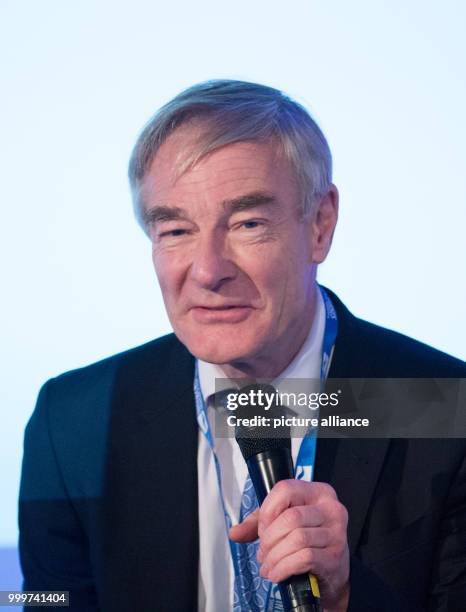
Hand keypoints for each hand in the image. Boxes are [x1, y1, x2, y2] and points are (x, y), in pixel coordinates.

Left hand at [229, 479, 349, 611]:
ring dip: (274, 557)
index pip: (286, 489)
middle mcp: (331, 509)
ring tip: (268, 565)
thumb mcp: (284, 523)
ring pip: (296, 539)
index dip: (268, 510)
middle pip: (290, 517)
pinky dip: (283, 568)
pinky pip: (303, 559)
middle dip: (269, 539)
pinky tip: (277, 573)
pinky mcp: (335, 557)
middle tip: (263, 552)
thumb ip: (258, 523)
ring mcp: (336, 534)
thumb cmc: (309, 542)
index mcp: (318, 492)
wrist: (333, 572)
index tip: (263, 529)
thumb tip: (235, 532)